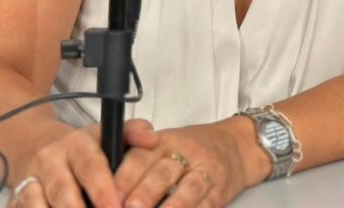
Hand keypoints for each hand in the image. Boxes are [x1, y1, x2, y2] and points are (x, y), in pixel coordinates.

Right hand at [8, 119, 155, 207]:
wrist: (35, 145)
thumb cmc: (84, 147)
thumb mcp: (108, 133)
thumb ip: (133, 133)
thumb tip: (153, 140)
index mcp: (75, 145)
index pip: (90, 166)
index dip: (103, 189)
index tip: (116, 207)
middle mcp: (48, 162)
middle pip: (62, 192)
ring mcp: (27, 183)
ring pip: (35, 204)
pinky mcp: (14, 200)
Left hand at [114, 118, 255, 207]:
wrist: (237, 145)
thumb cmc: (191, 149)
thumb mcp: (164, 145)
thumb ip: (136, 163)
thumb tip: (106, 190)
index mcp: (165, 142)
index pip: (141, 157)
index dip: (125, 178)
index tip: (110, 197)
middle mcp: (186, 154)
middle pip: (164, 173)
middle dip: (145, 193)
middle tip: (129, 207)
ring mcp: (207, 171)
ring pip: (189, 189)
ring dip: (173, 206)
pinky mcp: (221, 190)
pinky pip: (208, 205)